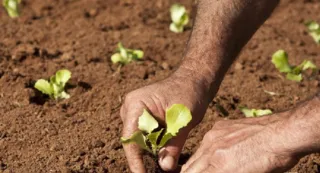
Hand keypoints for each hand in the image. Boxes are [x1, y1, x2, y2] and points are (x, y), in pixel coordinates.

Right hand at [120, 70, 213, 172]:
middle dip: (146, 159)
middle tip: (159, 171)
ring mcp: (136, 114)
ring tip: (166, 165)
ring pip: (141, 142)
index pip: (130, 138)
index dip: (135, 160)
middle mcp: (131, 109)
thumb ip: (173, 144)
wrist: (195, 80)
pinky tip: (168, 155)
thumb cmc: (189, 92)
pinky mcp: (144, 119)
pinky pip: (147, 138)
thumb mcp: (183, 120)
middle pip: (134, 142)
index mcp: (136, 105)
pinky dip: (157, 147)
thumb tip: (165, 167)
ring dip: (153, 154)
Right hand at [181, 114, 299, 172]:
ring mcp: (213, 136)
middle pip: (189, 169)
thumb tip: (216, 172)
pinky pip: (205, 142)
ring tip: (208, 169)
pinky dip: (206, 151)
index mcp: (221, 168)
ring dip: (197, 165)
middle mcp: (211, 151)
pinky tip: (217, 153)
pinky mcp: (218, 126)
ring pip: (195, 156)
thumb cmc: (273, 161)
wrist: (283, 133)